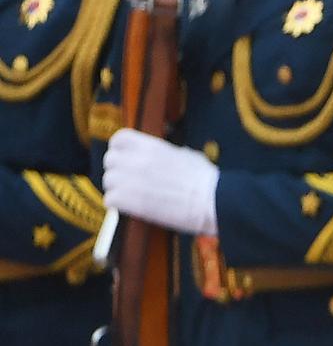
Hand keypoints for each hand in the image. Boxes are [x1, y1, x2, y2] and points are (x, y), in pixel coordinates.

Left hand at [103, 129, 218, 235]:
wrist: (212, 200)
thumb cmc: (205, 180)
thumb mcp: (186, 155)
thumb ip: (164, 154)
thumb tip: (157, 157)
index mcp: (152, 146)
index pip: (119, 138)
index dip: (119, 148)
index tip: (125, 157)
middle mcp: (138, 160)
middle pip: (110, 160)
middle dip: (117, 170)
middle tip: (129, 180)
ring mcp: (132, 180)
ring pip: (107, 181)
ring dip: (117, 188)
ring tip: (132, 195)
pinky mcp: (130, 201)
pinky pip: (109, 200)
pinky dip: (118, 205)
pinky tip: (131, 207)